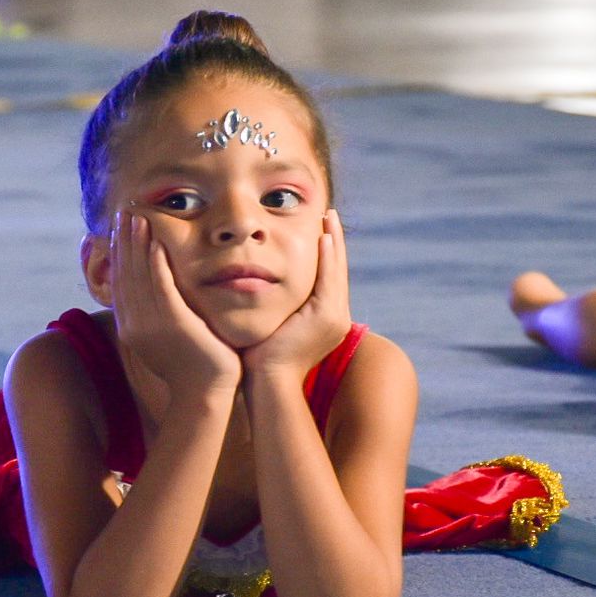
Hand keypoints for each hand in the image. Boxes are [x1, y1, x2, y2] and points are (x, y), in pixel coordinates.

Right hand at [110, 211, 241, 397]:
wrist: (206, 393)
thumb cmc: (195, 366)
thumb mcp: (168, 336)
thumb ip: (159, 314)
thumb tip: (157, 294)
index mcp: (131, 327)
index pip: (120, 282)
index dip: (119, 253)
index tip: (121, 229)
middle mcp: (135, 324)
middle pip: (126, 274)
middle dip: (125, 241)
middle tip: (124, 213)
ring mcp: (152, 325)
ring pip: (140, 276)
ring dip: (138, 244)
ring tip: (138, 218)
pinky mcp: (174, 324)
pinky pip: (162, 288)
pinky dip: (157, 264)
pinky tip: (155, 243)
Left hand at [243, 209, 351, 381]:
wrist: (266, 382)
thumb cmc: (260, 358)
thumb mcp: (273, 323)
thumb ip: (276, 305)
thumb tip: (258, 285)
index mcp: (326, 320)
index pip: (328, 278)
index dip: (326, 252)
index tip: (320, 228)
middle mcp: (337, 317)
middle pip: (336, 270)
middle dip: (333, 240)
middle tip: (328, 214)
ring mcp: (335, 317)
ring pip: (336, 270)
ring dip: (332, 241)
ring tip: (327, 217)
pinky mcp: (327, 316)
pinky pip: (328, 279)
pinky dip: (327, 257)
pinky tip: (323, 236)